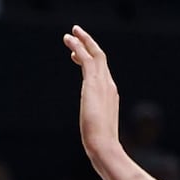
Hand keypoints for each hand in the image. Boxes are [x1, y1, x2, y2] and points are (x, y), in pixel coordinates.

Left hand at [62, 24, 120, 160]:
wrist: (104, 146)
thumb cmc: (101, 145)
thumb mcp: (97, 132)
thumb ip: (95, 128)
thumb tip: (93, 140)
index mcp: (111, 96)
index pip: (102, 72)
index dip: (89, 61)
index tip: (77, 55)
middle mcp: (110, 86)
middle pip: (100, 58)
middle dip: (88, 44)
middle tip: (76, 34)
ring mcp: (104, 83)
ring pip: (94, 54)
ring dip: (82, 42)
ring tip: (70, 33)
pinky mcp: (93, 83)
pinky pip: (86, 58)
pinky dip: (78, 47)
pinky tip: (68, 40)